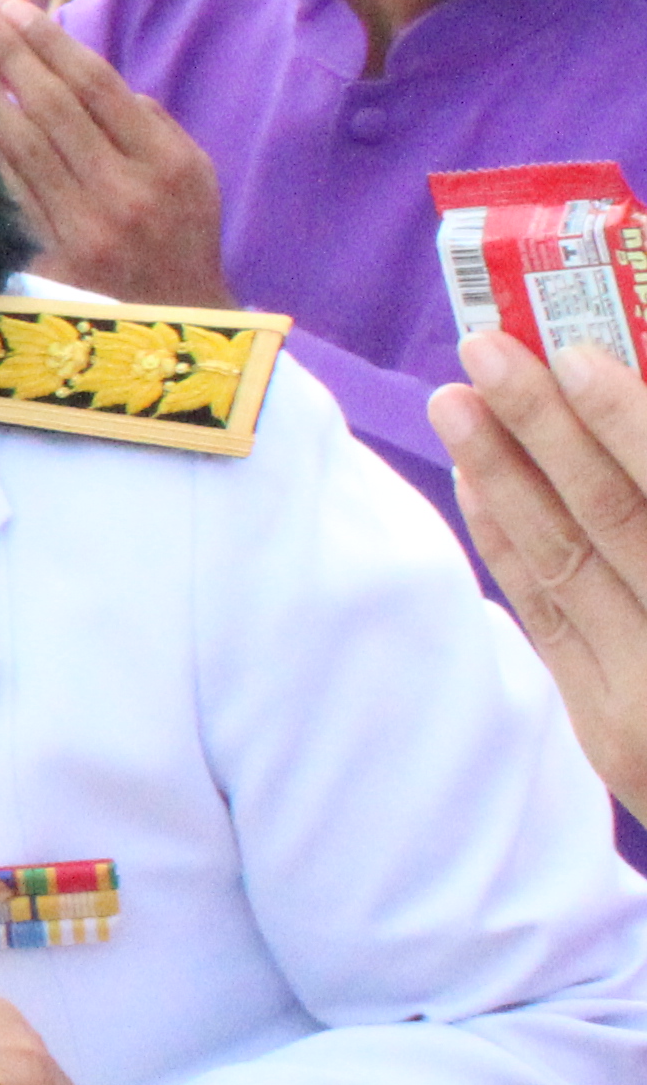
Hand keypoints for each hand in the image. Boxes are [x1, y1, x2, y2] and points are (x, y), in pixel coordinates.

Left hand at [0, 0, 233, 310]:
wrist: (175, 323)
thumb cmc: (182, 236)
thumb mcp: (194, 175)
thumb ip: (151, 123)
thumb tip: (93, 78)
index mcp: (168, 163)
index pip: (101, 89)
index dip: (54, 44)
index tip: (17, 10)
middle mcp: (127, 192)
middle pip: (56, 109)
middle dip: (11, 55)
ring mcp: (85, 228)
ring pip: (23, 147)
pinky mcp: (50, 259)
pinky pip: (8, 192)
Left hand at [433, 329, 646, 819]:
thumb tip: (631, 403)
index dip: (630, 427)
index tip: (576, 355)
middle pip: (616, 524)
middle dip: (544, 430)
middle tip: (485, 346)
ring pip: (564, 570)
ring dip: (502, 477)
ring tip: (455, 398)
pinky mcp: (608, 737)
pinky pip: (544, 621)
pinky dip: (507, 545)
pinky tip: (475, 483)